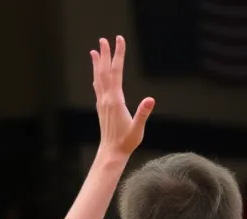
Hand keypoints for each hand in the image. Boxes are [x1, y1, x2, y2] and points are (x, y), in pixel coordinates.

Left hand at [92, 36, 154, 156]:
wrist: (111, 151)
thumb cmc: (126, 141)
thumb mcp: (138, 128)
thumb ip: (143, 113)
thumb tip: (151, 100)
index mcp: (115, 100)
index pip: (117, 72)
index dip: (118, 55)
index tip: (119, 41)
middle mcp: (106, 98)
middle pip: (105, 71)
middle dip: (105, 54)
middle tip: (104, 39)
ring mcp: (102, 102)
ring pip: (98, 77)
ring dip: (98, 64)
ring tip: (95, 51)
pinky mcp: (101, 107)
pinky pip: (97, 86)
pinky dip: (97, 76)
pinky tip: (96, 74)